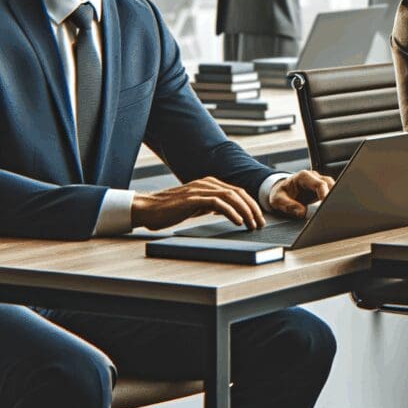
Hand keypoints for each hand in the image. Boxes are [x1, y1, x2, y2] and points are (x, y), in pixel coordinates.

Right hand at [130, 176, 265, 230]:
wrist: (146, 209)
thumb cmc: (169, 210)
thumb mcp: (195, 206)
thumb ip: (210, 205)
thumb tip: (226, 211)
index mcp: (209, 184)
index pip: (238, 192)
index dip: (251, 205)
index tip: (258, 218)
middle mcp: (207, 183)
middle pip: (239, 193)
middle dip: (253, 208)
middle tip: (260, 223)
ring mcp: (200, 189)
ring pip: (231, 197)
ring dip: (245, 211)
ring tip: (252, 224)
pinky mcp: (193, 198)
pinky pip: (218, 203)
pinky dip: (231, 212)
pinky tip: (238, 222)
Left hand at [268, 170, 335, 218]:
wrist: (280, 192)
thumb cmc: (279, 194)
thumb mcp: (278, 200)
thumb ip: (289, 205)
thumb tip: (302, 212)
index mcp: (303, 176)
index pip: (319, 183)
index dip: (325, 194)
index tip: (326, 204)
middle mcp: (313, 177)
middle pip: (329, 183)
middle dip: (332, 195)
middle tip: (332, 208)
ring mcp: (318, 182)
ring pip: (332, 186)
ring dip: (333, 197)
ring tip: (333, 209)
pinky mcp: (321, 189)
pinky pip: (330, 192)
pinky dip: (332, 199)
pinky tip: (331, 208)